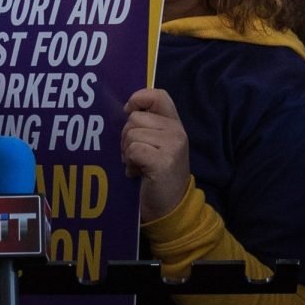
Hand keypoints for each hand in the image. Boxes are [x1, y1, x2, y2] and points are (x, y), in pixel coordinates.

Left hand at [121, 86, 192, 221]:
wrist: (171, 209)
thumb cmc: (158, 176)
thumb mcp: (158, 145)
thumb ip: (148, 126)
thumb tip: (127, 109)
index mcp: (175, 125)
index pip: (158, 95)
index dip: (138, 98)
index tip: (128, 112)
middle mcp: (177, 132)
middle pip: (135, 118)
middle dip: (127, 137)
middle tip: (135, 156)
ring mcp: (172, 146)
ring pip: (131, 134)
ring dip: (128, 152)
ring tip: (138, 166)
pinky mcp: (163, 161)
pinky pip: (133, 150)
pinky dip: (130, 163)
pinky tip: (137, 174)